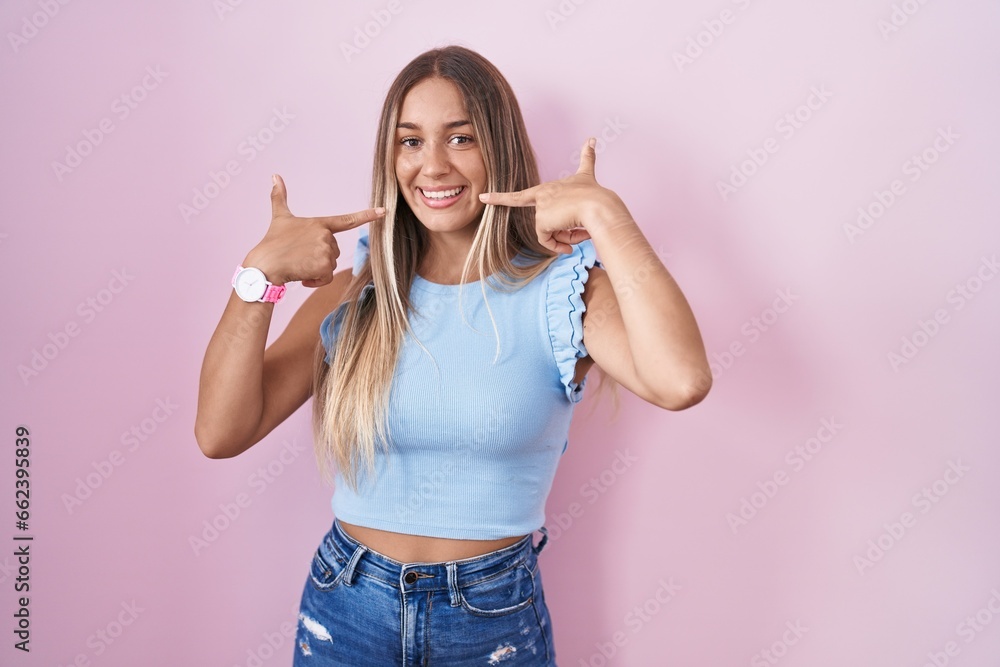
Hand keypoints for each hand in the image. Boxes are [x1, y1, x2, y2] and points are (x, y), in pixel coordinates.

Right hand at [244, 174, 384, 287]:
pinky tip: (301, 275)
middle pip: (334, 251)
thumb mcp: (279, 217)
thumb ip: (280, 197)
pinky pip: (326, 278)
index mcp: (320, 223)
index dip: (367, 216)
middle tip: (300, 255)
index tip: (384, 211)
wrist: (264, 264)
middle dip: (319, 257)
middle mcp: (325, 235)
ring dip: (316, 270)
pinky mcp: (323, 266)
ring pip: (330, 265)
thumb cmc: (272, 242)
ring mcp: (325, 250)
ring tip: (299, 264)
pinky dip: (315, 281)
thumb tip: (274, 176)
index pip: (347, 220)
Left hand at [478, 137, 628, 253]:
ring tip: (581, 229)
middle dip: (563, 232)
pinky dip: (560, 244)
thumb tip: (592, 137)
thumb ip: (587, 157)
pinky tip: (576, 235)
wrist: (599, 205)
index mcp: (547, 188)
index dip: (500, 198)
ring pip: (548, 233)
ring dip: (566, 237)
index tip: (483, 197)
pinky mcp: (541, 220)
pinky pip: (547, 240)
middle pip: (545, 224)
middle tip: (579, 229)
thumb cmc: (595, 194)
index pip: (519, 196)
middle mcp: (541, 197)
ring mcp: (540, 208)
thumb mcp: (587, 175)